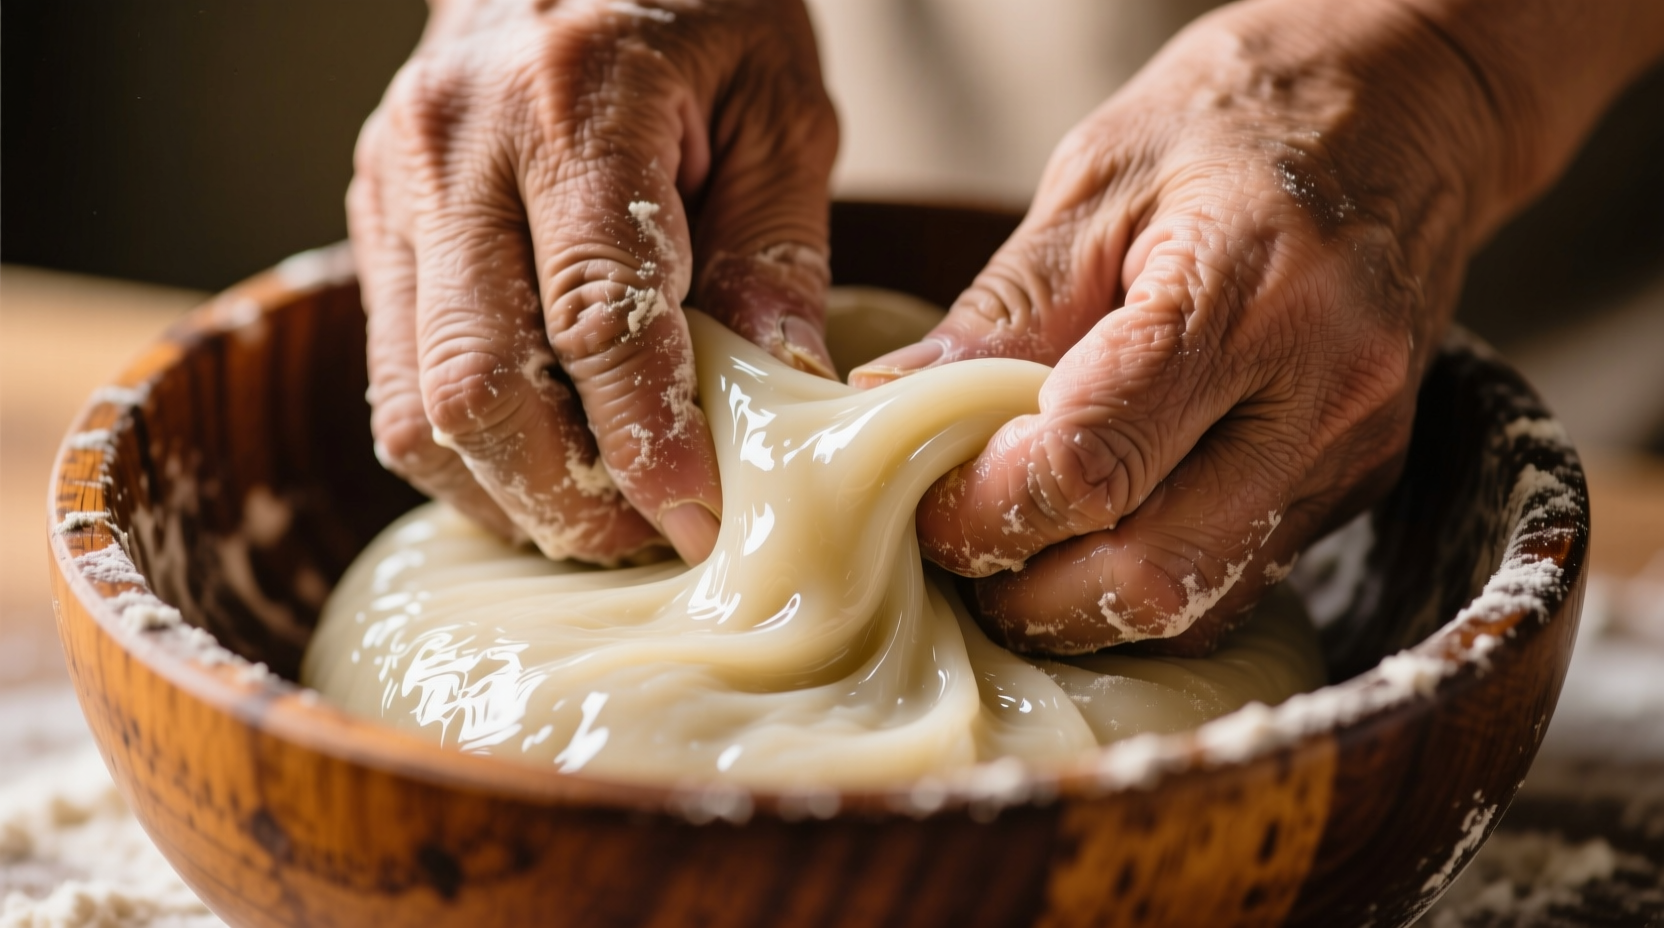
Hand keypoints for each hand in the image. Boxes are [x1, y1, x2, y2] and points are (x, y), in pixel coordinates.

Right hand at [350, 0, 836, 565]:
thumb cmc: (699, 8)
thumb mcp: (779, 104)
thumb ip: (777, 248)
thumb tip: (787, 397)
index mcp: (572, 106)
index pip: (595, 319)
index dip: (649, 442)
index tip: (704, 521)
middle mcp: (454, 150)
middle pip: (475, 388)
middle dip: (567, 496)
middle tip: (652, 536)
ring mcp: (392, 187)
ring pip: (412, 408)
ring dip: (508, 492)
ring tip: (602, 512)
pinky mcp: (372, 222)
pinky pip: (393, 382)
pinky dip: (466, 451)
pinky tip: (543, 460)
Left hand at [853, 0, 1531, 655]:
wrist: (1414, 104)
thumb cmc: (1240, 119)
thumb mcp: (1098, 180)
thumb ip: (1003, 312)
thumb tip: (890, 405)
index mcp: (1246, 297)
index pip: (1093, 466)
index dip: (985, 510)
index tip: (926, 501)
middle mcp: (1320, 396)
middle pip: (1151, 576)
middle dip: (1029, 595)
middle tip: (961, 551)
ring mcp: (1351, 453)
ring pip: (1199, 605)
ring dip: (1084, 610)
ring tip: (1019, 550)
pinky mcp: (1358, 484)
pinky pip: (1237, 580)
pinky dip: (1146, 586)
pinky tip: (1094, 538)